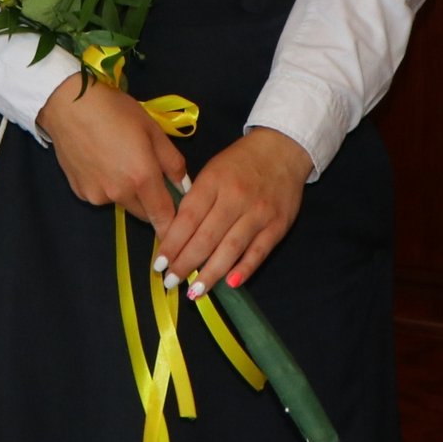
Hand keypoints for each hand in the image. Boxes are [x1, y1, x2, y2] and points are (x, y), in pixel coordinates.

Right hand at [35, 70, 187, 232]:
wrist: (68, 104)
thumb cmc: (115, 111)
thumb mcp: (152, 129)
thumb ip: (172, 161)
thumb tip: (183, 184)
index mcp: (142, 178)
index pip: (164, 216)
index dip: (174, 225)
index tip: (180, 226)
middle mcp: (119, 193)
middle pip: (144, 213)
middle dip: (152, 203)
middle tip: (149, 176)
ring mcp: (97, 195)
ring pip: (122, 203)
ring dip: (128, 193)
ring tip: (119, 161)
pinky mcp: (80, 192)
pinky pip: (102, 196)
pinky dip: (107, 186)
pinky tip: (100, 162)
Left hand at [157, 128, 309, 294]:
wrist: (283, 149)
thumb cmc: (240, 162)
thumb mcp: (212, 170)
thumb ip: (196, 200)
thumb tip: (175, 236)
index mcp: (213, 181)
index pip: (188, 218)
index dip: (172, 243)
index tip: (159, 264)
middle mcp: (235, 197)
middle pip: (206, 237)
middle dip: (186, 263)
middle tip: (170, 282)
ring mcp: (258, 213)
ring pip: (231, 248)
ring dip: (211, 273)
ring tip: (194, 292)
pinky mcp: (278, 225)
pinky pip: (258, 252)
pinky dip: (244, 269)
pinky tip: (230, 284)